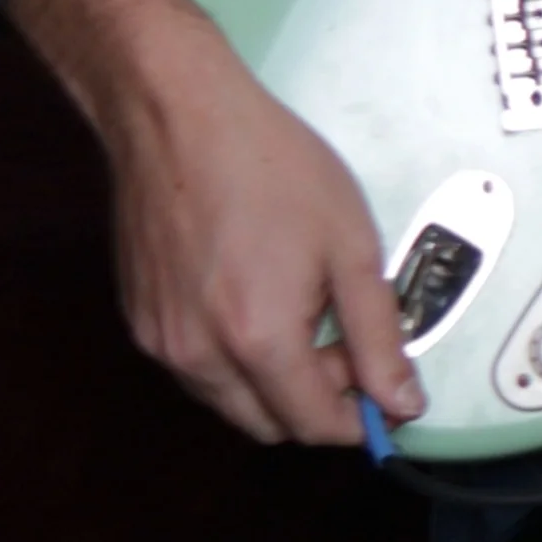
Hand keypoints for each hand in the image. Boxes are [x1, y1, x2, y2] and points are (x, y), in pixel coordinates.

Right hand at [8, 0, 420, 446]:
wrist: (177, 115)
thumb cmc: (268, 165)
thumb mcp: (352, 249)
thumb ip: (382, 336)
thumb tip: (401, 401)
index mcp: (257, 340)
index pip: (316, 426)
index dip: (364, 419)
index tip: (389, 393)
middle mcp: (197, 355)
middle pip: (271, 426)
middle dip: (319, 403)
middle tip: (351, 347)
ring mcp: (160, 340)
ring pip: (230, 404)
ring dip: (276, 385)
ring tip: (305, 316)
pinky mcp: (140, 320)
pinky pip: (197, 372)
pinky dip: (236, 362)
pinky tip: (259, 304)